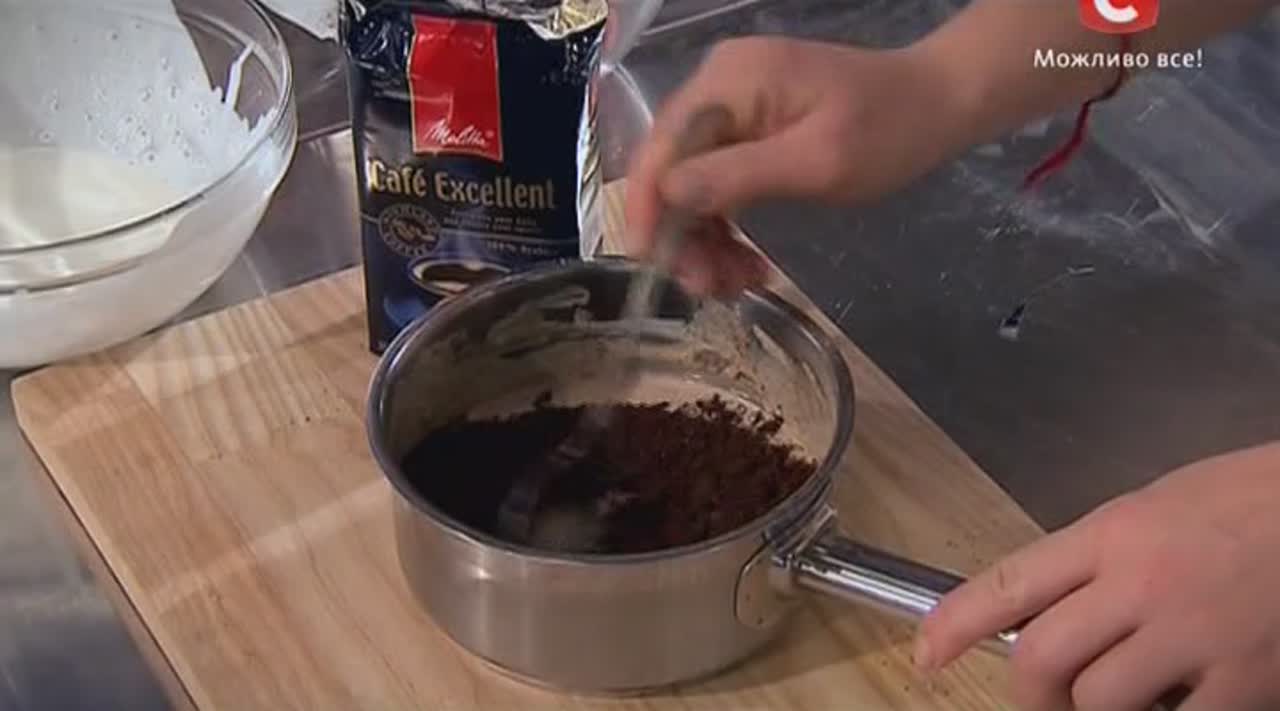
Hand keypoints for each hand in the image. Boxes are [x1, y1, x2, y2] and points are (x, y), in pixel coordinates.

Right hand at [624, 36, 974, 294]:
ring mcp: (732, 106)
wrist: (938, 104)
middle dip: (683, 235)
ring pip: (691, 184)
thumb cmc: (887, 131)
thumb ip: (737, 176)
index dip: (646, 208)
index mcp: (728, 82)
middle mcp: (718, 86)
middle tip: (709, 289)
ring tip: (736, 285)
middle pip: (671, 169)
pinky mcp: (749, 128)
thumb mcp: (816, 162)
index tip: (651, 265)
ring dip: (706, 240)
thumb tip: (667, 196)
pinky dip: (727, 227)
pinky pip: (717, 182)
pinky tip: (747, 264)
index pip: (661, 148)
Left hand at [916, 442, 1279, 710]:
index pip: (1010, 583)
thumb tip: (1051, 608)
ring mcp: (1194, 635)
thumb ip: (1099, 558)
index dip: (955, 624)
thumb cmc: (1247, 500)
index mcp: (1114, 533)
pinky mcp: (1246, 681)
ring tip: (1123, 700)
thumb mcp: (1156, 508)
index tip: (927, 655)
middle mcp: (1141, 583)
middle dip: (1030, 694)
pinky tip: (1178, 704)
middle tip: (1044, 703)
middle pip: (1043, 658)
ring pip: (1100, 702)